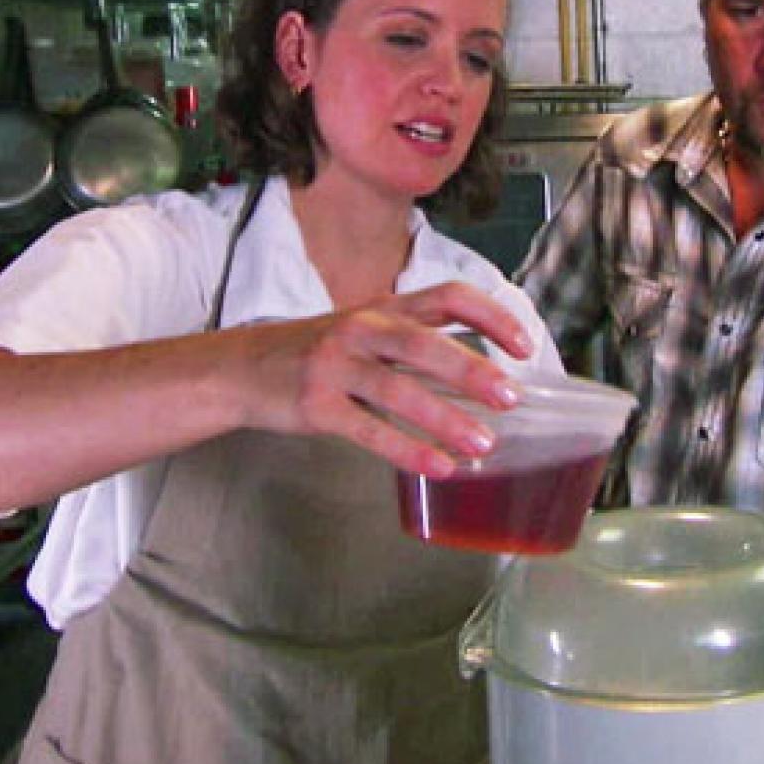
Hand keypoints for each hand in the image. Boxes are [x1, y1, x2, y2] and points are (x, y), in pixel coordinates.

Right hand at [233, 281, 533, 477]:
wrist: (239, 368)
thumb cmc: (318, 351)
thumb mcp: (366, 328)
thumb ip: (416, 338)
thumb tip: (483, 369)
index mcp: (384, 307)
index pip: (447, 296)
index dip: (490, 317)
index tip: (524, 346)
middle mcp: (362, 329)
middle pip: (423, 343)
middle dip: (471, 369)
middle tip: (511, 397)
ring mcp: (336, 366)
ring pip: (397, 389)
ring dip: (445, 417)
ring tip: (484, 442)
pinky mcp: (315, 405)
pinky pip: (368, 430)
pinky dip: (407, 449)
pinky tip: (439, 466)